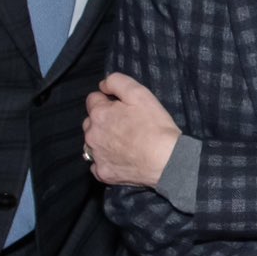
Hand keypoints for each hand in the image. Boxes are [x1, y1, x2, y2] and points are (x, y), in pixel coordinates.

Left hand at [83, 74, 181, 188]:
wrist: (166, 160)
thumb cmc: (155, 126)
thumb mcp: (140, 93)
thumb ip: (117, 82)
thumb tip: (103, 85)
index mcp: (99, 114)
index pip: (93, 99)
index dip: (108, 100)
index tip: (123, 106)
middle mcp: (91, 135)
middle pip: (90, 122)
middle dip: (104, 120)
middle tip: (126, 124)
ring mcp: (96, 156)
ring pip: (92, 143)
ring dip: (102, 140)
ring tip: (125, 142)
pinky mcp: (103, 173)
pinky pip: (97, 164)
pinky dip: (106, 160)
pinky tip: (121, 158)